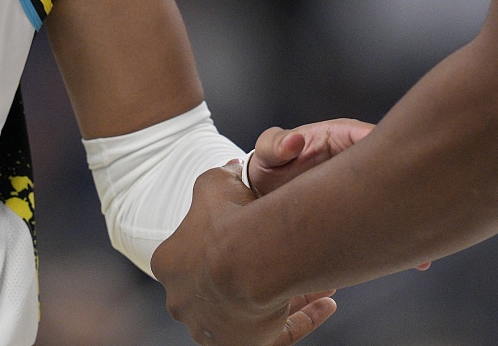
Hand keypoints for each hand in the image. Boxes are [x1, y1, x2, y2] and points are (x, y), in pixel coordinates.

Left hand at [151, 165, 336, 345]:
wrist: (248, 261)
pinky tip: (326, 301)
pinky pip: (279, 334)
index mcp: (170, 265)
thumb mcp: (214, 184)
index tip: (255, 227)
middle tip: (284, 256)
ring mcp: (212, 329)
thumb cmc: (228, 221)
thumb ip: (221, 176)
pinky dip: (303, 317)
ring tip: (318, 278)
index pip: (195, 255)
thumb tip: (233, 168)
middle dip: (254, 271)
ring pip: (253, 311)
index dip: (226, 239)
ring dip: (287, 294)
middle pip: (223, 287)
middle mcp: (185, 303)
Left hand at [246, 121, 429, 271]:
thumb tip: (292, 142)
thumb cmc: (271, 165)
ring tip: (422, 255)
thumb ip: (275, 145)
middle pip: (396, 171)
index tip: (406, 171)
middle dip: (410, 194)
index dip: (392, 153)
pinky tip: (413, 262)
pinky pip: (388, 222)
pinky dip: (398, 240)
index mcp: (343, 138)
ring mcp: (366, 186)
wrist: (266, 192)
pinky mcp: (365, 211)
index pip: (375, 139)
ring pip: (397, 200)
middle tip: (422, 222)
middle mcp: (362, 160)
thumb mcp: (268, 152)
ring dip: (409, 224)